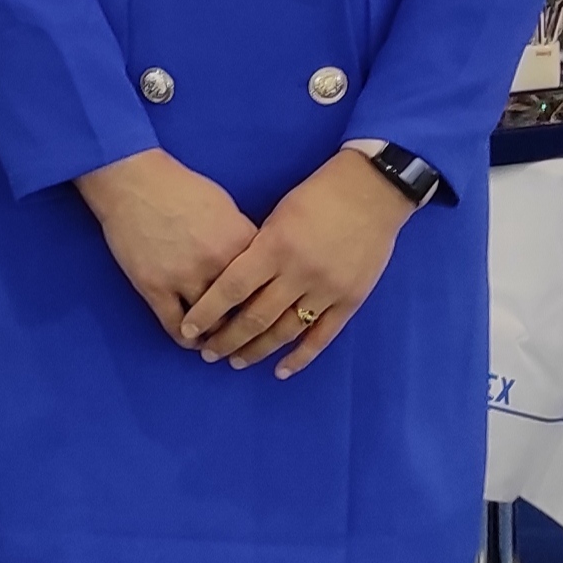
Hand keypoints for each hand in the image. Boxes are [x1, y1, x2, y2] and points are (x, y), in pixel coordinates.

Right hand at [76, 149, 259, 342]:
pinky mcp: (155, 287)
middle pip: (244, 311)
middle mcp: (218, 263)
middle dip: (248, 328)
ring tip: (219, 342)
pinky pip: (176, 327)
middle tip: (247, 337)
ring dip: (217, 338)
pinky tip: (191, 339)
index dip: (269, 303)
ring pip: (211, 325)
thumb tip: (251, 266)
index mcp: (241, 241)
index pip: (267, 286)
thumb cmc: (180, 187)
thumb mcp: (226, 207)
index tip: (268, 314)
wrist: (133, 181)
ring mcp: (185, 277)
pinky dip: (187, 339)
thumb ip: (241, 240)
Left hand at [181, 151, 415, 375]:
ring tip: (236, 361)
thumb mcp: (277, 216)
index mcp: (275, 247)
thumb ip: (256, 251)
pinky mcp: (350, 300)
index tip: (188, 329)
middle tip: (207, 352)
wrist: (373, 191)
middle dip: (226, 340)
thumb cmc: (317, 196)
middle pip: (255, 317)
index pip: (232, 289)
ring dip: (257, 351)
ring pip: (285, 332)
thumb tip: (231, 286)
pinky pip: (322, 336)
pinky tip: (280, 371)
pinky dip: (300, 357)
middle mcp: (299, 272)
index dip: (207, 313)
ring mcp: (327, 289)